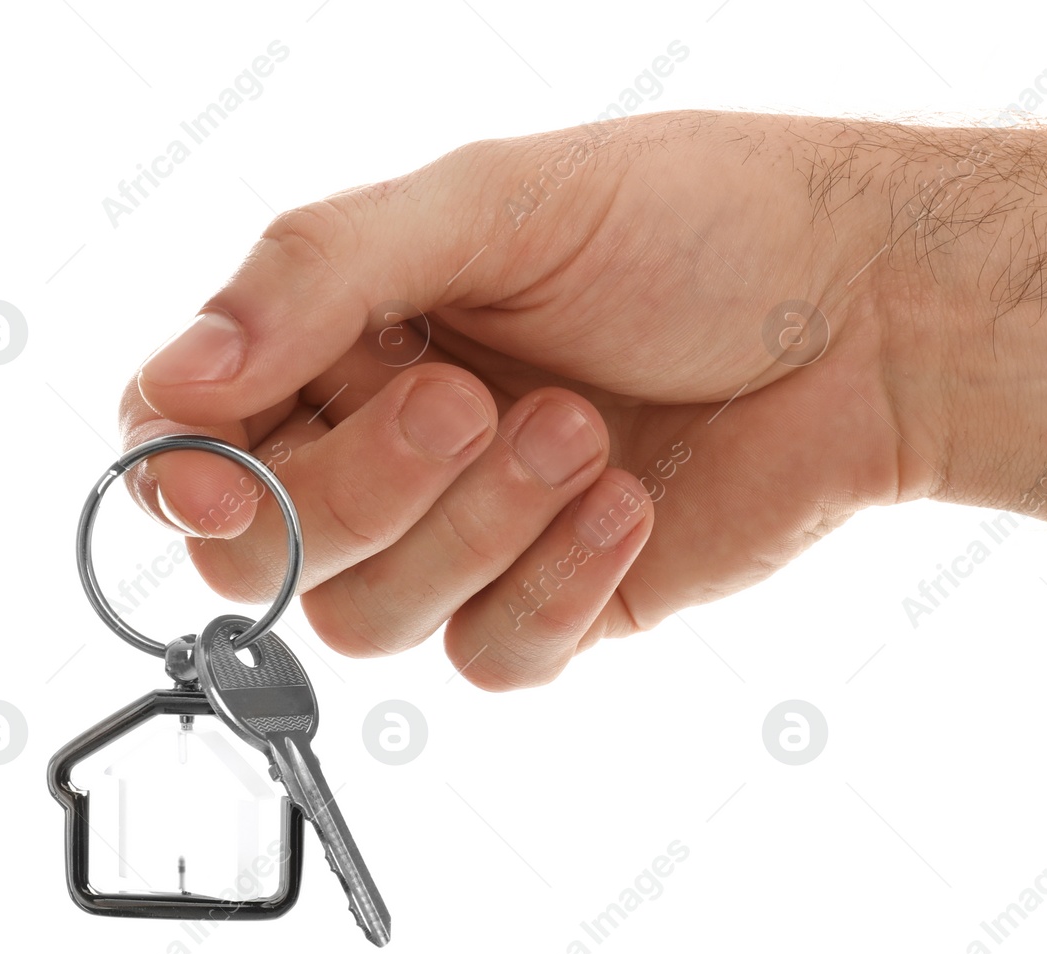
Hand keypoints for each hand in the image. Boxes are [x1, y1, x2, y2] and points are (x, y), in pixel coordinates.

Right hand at [120, 112, 907, 688]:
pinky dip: (552, 584)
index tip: (219, 481)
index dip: (185, 477)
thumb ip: (322, 275)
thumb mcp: (493, 203)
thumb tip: (181, 383)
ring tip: (583, 428)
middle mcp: (391, 444)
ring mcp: (474, 535)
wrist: (864, 310)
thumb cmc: (693, 224)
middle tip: (470, 399)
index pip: (194, 441)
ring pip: (372, 616)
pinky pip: (493, 657)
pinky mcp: (559, 604)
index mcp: (346, 337)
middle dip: (364, 488)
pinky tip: (631, 505)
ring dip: (475, 526)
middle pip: (269, 553)